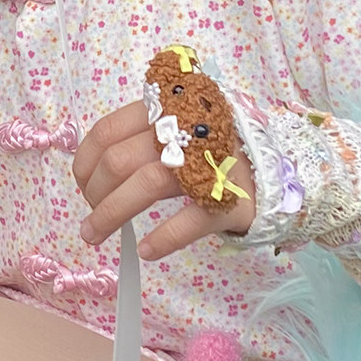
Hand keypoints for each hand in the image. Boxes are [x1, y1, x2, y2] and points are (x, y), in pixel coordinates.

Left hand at [74, 102, 255, 260]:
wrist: (278, 169)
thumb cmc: (214, 152)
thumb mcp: (178, 128)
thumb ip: (141, 138)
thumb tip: (92, 170)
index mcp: (167, 111)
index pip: (108, 131)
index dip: (85, 162)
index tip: (83, 185)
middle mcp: (186, 132)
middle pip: (120, 160)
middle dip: (94, 194)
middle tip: (91, 218)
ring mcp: (210, 164)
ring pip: (147, 184)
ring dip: (111, 215)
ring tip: (95, 236)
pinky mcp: (230, 200)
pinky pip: (190, 220)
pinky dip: (162, 238)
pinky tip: (146, 250)